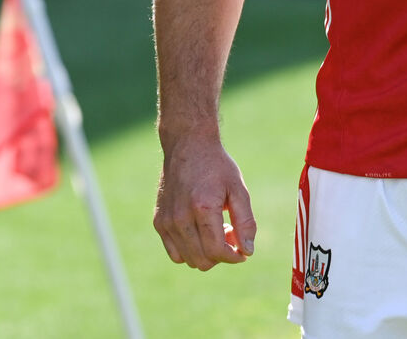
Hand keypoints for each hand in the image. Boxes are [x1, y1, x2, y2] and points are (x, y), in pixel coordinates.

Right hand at [154, 132, 256, 269]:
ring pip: (188, 260)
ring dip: (206, 253)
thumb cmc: (217, 166)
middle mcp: (180, 218)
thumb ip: (245, 222)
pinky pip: (175, 253)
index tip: (243, 251)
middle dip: (222, 255)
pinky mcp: (159, 222)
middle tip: (231, 233)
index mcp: (203, 208)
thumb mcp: (238, 189)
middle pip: (202, 260)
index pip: (217, 251)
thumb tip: (248, 251)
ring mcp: (167, 221)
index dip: (233, 257)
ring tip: (216, 229)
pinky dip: (190, 250)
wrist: (188, 145)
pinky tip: (201, 231)